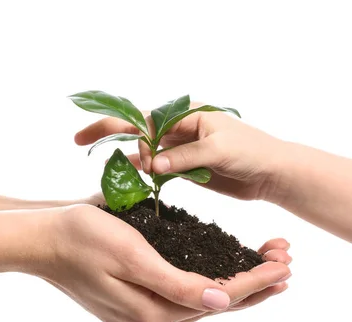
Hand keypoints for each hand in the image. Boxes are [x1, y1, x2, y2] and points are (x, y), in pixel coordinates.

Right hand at [31, 204, 291, 321]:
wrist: (40, 239)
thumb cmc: (82, 235)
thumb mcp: (131, 253)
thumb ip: (177, 283)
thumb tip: (223, 301)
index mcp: (149, 313)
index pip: (216, 298)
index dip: (254, 282)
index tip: (285, 265)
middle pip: (213, 303)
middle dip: (253, 284)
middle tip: (287, 263)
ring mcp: (140, 316)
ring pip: (200, 299)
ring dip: (234, 281)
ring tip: (268, 264)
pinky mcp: (134, 304)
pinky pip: (181, 295)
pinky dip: (208, 281)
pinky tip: (225, 269)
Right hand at [74, 107, 289, 202]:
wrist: (272, 173)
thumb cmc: (252, 152)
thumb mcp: (218, 151)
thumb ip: (184, 157)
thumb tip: (152, 165)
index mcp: (188, 115)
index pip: (145, 119)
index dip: (119, 127)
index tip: (103, 144)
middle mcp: (181, 129)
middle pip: (139, 130)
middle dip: (110, 133)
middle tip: (79, 140)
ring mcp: (182, 149)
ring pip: (146, 151)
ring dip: (125, 156)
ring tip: (98, 164)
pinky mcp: (187, 168)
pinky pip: (159, 168)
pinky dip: (143, 172)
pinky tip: (124, 176)